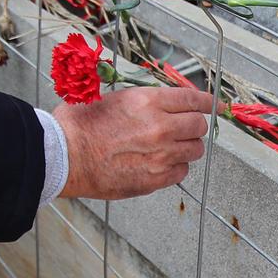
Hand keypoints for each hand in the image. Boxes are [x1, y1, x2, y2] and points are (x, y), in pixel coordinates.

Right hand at [53, 86, 214, 201]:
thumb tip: (158, 104)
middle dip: (194, 125)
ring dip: (186, 147)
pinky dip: (176, 167)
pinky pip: (182, 172)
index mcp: (147, 102)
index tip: (213, 104)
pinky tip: (160, 163)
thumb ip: (141, 102)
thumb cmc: (78, 127)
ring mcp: (160, 155)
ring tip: (170, 147)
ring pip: (195, 150)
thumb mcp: (111, 98)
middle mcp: (159, 127)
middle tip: (185, 127)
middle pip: (198, 125)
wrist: (64, 156)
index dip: (206, 102)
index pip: (192, 99)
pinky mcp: (155, 178)